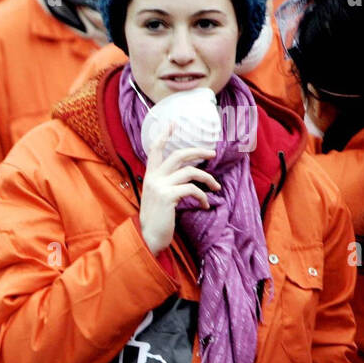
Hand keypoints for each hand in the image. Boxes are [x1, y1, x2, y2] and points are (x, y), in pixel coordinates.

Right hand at [139, 125, 219, 254]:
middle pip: (178, 155)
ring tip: (216, 187)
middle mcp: (153, 178)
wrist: (147, 238)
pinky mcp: (168, 196)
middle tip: (213, 153)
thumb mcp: (157, 198)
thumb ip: (165, 185)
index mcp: (150, 177)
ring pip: (190, 171)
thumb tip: (185, 178)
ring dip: (207, 178)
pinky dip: (203, 196)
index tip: (172, 124)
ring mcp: (159, 186)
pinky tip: (205, 205)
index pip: (155, 151)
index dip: (163, 136)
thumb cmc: (156, 220)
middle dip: (198, 151)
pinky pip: (192, 189)